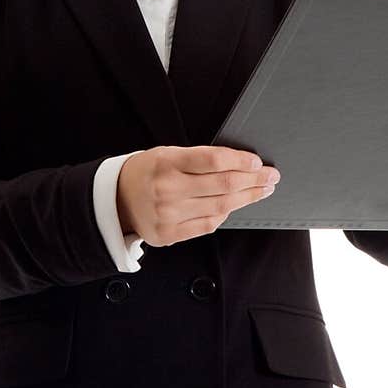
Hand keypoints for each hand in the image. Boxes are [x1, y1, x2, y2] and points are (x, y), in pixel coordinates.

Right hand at [117, 146, 280, 246]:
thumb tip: (239, 164)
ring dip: (247, 198)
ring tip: (261, 190)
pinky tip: (234, 206)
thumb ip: (199, 158)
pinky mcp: (169, 234)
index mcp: (166, 163)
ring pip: (221, 206)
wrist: (116, 199)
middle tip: (271, 176)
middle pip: (223, 185)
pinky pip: (208, 224)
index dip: (240, 161)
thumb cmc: (147, 172)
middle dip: (254, 179)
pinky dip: (225, 214)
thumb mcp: (167, 154)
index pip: (213, 160)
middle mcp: (167, 189)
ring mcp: (168, 214)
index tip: (257, 161)